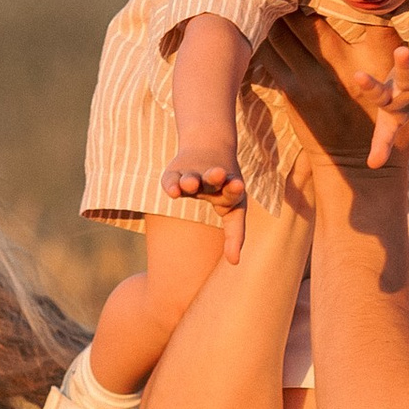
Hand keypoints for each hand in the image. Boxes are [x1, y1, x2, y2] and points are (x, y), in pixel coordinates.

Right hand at [164, 148, 249, 264]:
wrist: (206, 145)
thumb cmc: (223, 188)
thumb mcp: (233, 209)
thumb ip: (234, 235)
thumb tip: (235, 263)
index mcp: (229, 189)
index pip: (234, 197)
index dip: (233, 194)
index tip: (237, 195)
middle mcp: (212, 180)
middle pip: (214, 179)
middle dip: (216, 178)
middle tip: (220, 175)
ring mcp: (192, 175)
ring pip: (193, 177)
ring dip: (192, 180)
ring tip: (191, 183)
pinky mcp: (174, 173)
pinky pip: (172, 179)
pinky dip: (172, 185)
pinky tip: (172, 192)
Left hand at [336, 34, 408, 167]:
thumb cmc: (400, 107)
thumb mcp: (389, 124)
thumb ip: (382, 143)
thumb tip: (372, 167)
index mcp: (390, 96)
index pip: (377, 93)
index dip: (369, 86)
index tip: (358, 76)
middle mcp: (408, 85)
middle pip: (405, 75)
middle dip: (404, 64)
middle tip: (401, 51)